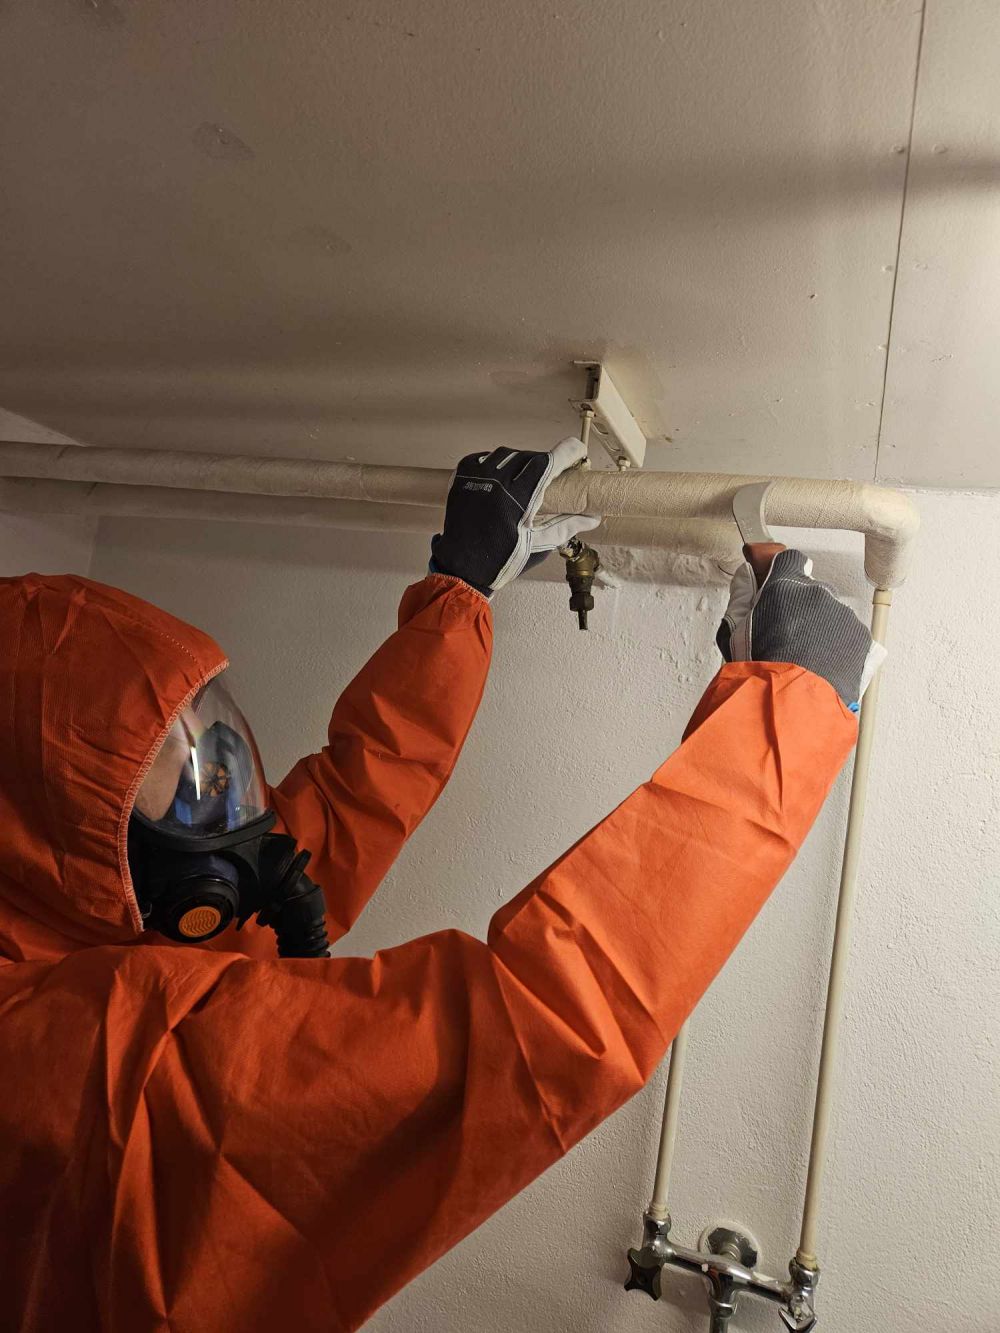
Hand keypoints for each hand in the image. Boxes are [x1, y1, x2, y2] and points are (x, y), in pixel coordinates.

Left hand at [430, 438, 600, 597]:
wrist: (463, 566)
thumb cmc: (500, 560)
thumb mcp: (538, 543)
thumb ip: (567, 525)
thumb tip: (592, 517)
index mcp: (519, 498)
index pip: (551, 461)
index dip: (569, 452)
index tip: (577, 453)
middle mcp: (497, 481)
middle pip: (532, 457)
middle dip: (546, 464)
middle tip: (550, 478)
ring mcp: (478, 476)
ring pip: (509, 454)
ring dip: (521, 463)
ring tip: (523, 483)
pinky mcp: (463, 475)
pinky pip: (486, 457)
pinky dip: (497, 464)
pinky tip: (501, 480)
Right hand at [717, 548, 885, 709]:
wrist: (795, 703)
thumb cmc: (764, 671)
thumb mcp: (735, 631)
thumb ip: (741, 596)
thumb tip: (746, 577)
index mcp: (786, 586)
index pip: (789, 560)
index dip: (783, 571)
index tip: (779, 583)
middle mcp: (818, 594)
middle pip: (812, 590)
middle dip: (801, 607)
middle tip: (786, 634)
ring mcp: (843, 615)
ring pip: (832, 614)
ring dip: (822, 628)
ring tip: (805, 657)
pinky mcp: (861, 638)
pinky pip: (850, 635)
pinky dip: (840, 647)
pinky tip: (822, 665)